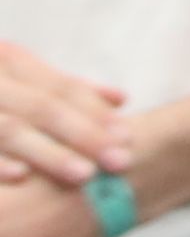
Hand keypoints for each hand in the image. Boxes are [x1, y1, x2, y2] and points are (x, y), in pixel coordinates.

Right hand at [0, 41, 128, 187]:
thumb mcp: (16, 76)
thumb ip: (62, 87)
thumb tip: (120, 99)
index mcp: (6, 60)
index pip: (59, 87)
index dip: (95, 112)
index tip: (129, 137)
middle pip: (41, 107)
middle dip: (84, 135)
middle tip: (120, 162)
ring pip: (8, 127)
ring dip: (47, 152)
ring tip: (82, 175)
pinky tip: (20, 176)